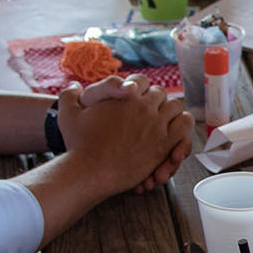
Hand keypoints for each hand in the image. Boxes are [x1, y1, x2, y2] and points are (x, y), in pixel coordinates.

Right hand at [59, 77, 193, 194]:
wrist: (90, 170)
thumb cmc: (79, 145)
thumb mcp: (68, 114)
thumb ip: (69, 94)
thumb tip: (76, 84)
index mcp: (124, 96)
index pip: (141, 81)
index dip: (139, 88)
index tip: (135, 96)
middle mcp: (143, 107)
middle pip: (160, 94)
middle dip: (155, 101)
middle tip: (148, 112)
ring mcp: (156, 125)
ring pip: (175, 108)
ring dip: (170, 112)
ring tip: (162, 121)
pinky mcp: (164, 144)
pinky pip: (184, 127)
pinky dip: (181, 127)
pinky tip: (173, 133)